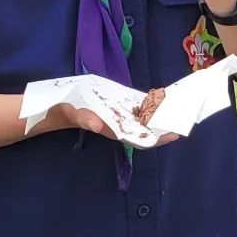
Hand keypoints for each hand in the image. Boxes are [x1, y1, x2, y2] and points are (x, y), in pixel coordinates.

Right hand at [26, 102, 178, 145]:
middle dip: (164, 126)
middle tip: (185, 116)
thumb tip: (97, 126)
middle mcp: (117, 125)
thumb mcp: (71, 112)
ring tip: (177, 108)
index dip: (158, 137)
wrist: (52, 108)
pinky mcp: (113, 109)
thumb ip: (83, 118)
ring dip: (158, 116)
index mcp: (111, 128)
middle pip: (146, 130)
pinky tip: (157, 100)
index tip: (175, 133)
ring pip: (142, 121)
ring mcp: (116, 117)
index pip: (140, 137)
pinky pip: (134, 110)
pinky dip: (146, 107)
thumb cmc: (63, 110)